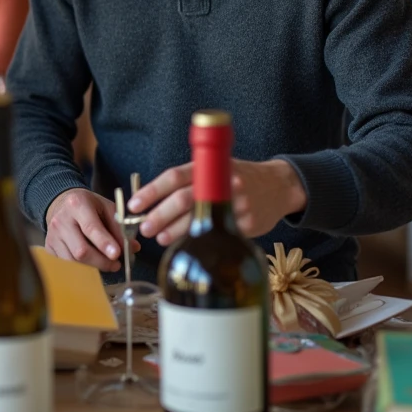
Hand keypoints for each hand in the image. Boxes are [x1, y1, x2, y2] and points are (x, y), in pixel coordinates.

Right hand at [44, 188, 137, 272]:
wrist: (61, 203)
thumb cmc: (88, 206)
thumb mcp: (106, 207)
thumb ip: (119, 227)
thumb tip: (133, 248)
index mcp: (77, 204)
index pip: (91, 228)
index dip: (104, 243)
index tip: (117, 254)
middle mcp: (60, 220)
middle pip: (80, 250)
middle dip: (101, 262)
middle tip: (116, 264)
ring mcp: (52, 236)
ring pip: (72, 262)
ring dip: (92, 268)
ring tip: (105, 265)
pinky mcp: (48, 247)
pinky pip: (64, 265)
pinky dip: (80, 269)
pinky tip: (90, 265)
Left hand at [128, 159, 307, 246]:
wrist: (278, 185)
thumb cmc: (234, 178)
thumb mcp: (212, 170)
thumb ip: (186, 182)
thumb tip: (149, 204)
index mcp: (207, 167)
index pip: (173, 177)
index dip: (152, 191)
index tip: (134, 205)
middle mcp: (220, 182)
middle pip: (184, 199)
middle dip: (160, 215)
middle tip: (145, 228)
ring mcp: (235, 202)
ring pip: (201, 218)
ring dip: (176, 231)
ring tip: (161, 238)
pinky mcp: (248, 222)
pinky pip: (220, 233)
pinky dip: (202, 240)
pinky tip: (190, 244)